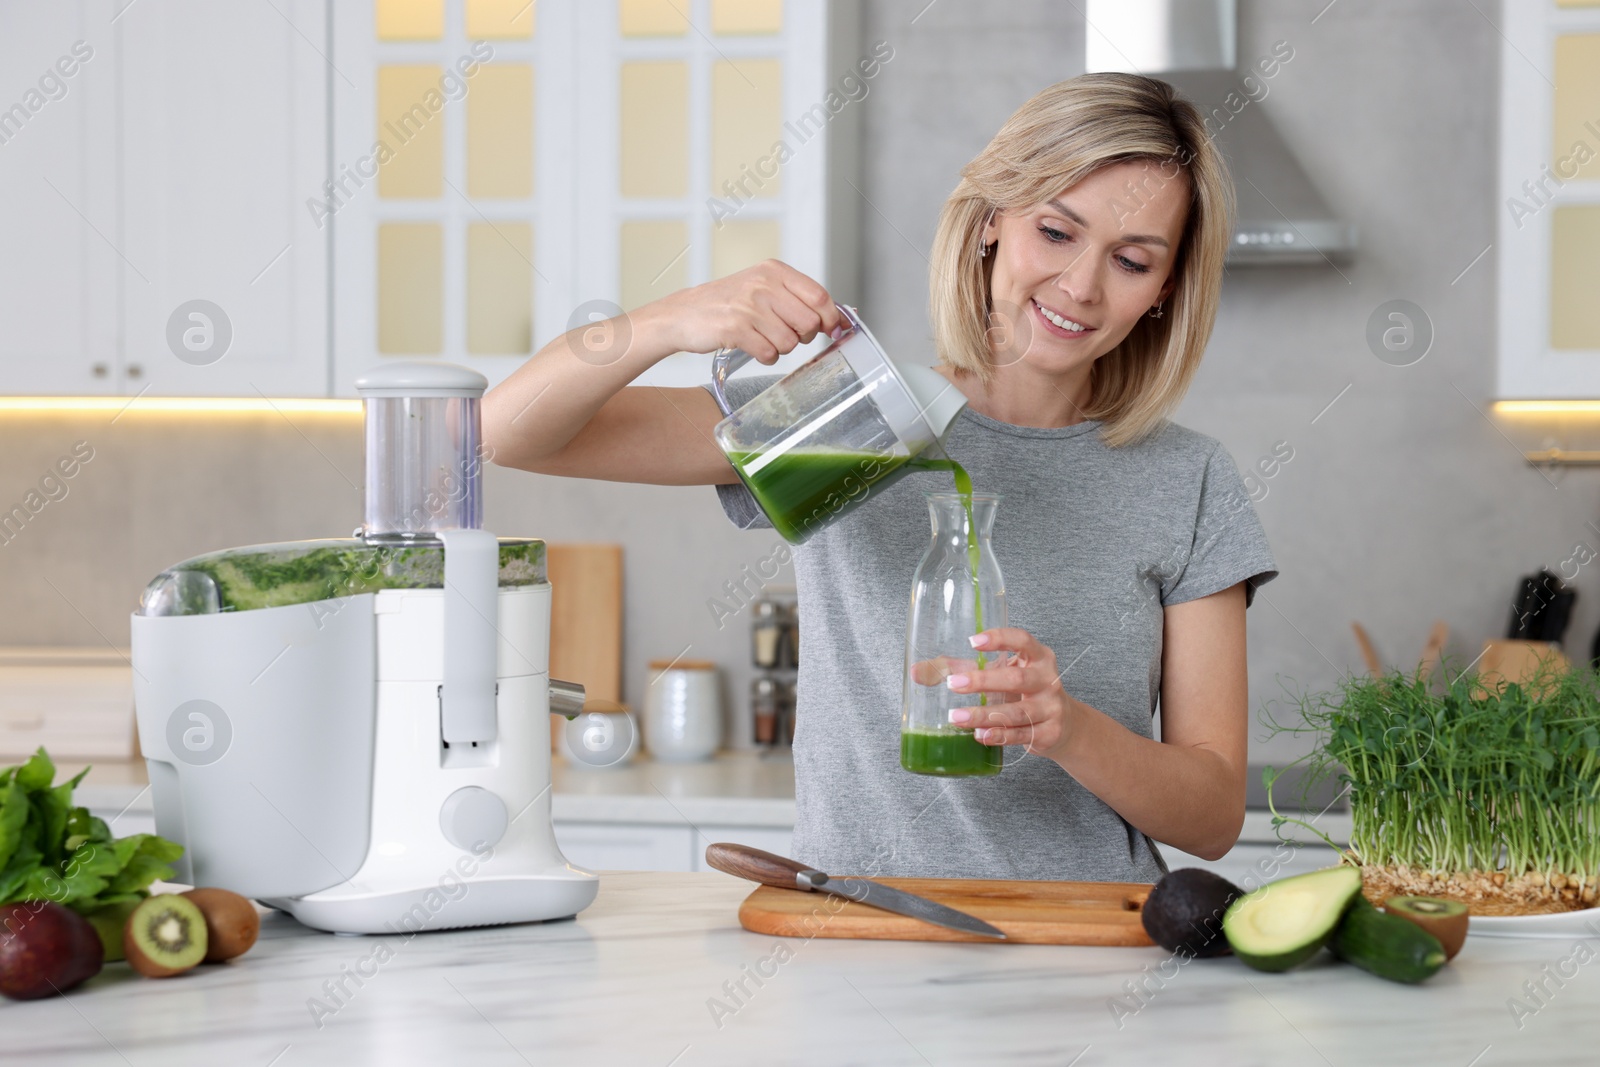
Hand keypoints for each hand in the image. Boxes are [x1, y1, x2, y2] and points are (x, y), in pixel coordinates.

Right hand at [642, 260, 843, 361]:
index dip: (832, 317)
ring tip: (763, 338)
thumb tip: (840, 318)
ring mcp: (749, 306)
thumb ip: (798, 299)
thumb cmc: (727, 303)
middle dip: (803, 337)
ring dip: (781, 348)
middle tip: (786, 334)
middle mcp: (763, 284)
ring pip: (790, 342)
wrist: (684, 314)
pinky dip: (766, 357)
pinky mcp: (736, 328)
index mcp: (774, 271)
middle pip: (809, 322)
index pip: (819, 296)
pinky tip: (753, 347)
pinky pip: (770, 354)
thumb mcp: (762, 288)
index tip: (834, 330)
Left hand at [944, 627, 1076, 760]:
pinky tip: (980, 735)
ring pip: (1016, 712)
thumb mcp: (999, 675)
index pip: (1022, 640)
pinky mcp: (1049, 733)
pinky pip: (1021, 734)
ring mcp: (1051, 708)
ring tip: (957, 718)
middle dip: (983, 681)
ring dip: (985, 715)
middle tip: (953, 685)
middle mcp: (1048, 680)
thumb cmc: (1024, 693)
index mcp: (1038, 657)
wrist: (1065, 727)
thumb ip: (961, 670)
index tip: (973, 641)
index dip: (999, 638)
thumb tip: (917, 672)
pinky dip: (1000, 736)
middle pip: (1015, 679)